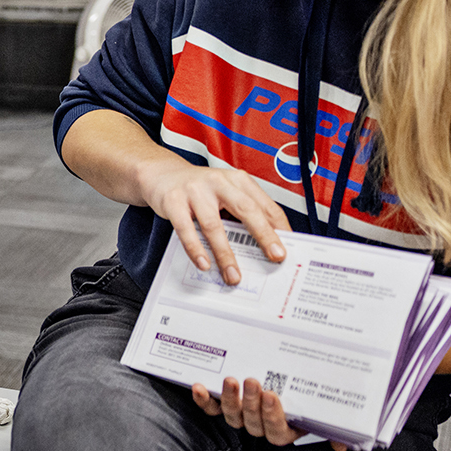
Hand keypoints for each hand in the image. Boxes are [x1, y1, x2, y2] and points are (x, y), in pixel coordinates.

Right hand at [138, 160, 290, 285]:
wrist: (162, 175)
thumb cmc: (199, 189)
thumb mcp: (225, 193)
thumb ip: (242, 212)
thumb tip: (263, 244)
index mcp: (237, 180)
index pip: (265, 204)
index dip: (279, 227)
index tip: (288, 248)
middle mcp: (219, 182)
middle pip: (246, 210)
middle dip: (264, 235)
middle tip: (275, 257)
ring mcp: (195, 191)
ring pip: (214, 225)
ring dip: (225, 254)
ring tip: (233, 274)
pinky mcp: (173, 201)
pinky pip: (186, 229)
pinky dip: (196, 249)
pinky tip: (204, 263)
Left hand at [192, 378, 346, 450]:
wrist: (286, 380)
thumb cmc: (307, 399)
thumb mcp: (324, 415)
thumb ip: (334, 429)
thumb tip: (343, 446)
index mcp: (284, 430)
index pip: (276, 431)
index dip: (272, 416)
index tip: (273, 396)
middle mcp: (260, 426)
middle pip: (252, 422)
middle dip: (251, 402)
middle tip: (252, 381)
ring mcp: (240, 417)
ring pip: (232, 415)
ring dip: (229, 399)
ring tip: (231, 380)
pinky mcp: (223, 407)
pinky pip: (211, 409)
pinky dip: (203, 400)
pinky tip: (198, 387)